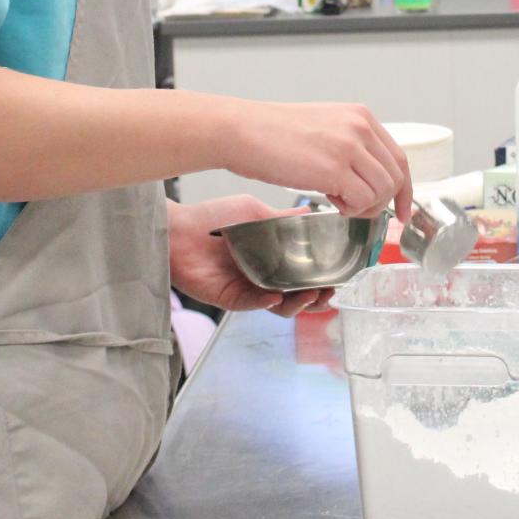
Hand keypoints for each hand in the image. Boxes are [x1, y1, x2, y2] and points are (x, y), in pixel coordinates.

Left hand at [166, 196, 333, 317]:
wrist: (177, 228)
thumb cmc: (212, 217)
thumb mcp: (254, 212)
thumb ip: (282, 218)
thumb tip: (311, 211)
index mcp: (271, 259)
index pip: (303, 275)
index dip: (322, 277)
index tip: (340, 274)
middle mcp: (262, 277)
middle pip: (297, 296)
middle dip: (317, 297)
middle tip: (331, 292)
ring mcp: (246, 290)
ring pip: (279, 306)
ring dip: (298, 304)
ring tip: (311, 295)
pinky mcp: (228, 298)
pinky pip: (252, 305)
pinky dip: (266, 302)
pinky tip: (278, 296)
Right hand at [223, 100, 413, 221]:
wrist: (241, 130)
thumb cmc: (272, 134)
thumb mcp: (324, 127)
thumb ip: (350, 145)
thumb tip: (367, 177)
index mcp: (361, 116)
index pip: (399, 158)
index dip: (404, 189)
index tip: (401, 210)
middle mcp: (360, 127)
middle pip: (396, 177)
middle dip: (382, 202)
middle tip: (357, 209)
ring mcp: (349, 147)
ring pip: (382, 191)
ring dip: (364, 206)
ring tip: (338, 201)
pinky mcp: (334, 168)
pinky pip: (362, 201)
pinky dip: (351, 210)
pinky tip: (331, 202)